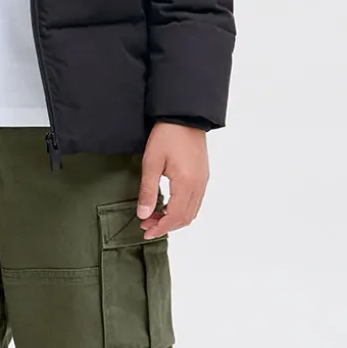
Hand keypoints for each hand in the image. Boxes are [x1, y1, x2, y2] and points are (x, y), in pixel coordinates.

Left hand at [136, 122, 208, 238]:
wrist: (184, 115)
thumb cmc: (166, 135)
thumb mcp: (151, 162)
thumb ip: (147, 190)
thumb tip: (143, 214)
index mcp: (186, 183)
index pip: (175, 217)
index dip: (160, 228)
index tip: (146, 232)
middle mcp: (199, 185)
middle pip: (185, 217)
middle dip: (166, 225)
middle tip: (146, 225)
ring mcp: (203, 180)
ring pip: (192, 211)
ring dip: (174, 218)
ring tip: (154, 216)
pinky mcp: (203, 174)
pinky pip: (195, 200)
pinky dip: (182, 208)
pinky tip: (167, 204)